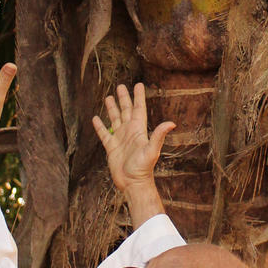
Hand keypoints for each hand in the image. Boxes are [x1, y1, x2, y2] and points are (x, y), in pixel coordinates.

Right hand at [91, 83, 173, 223]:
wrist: (132, 183)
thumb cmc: (143, 168)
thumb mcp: (151, 150)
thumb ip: (158, 136)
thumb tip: (172, 123)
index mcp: (139, 130)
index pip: (139, 108)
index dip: (138, 96)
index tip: (138, 84)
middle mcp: (129, 132)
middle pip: (126, 110)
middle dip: (124, 98)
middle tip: (120, 86)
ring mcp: (120, 139)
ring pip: (115, 119)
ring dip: (112, 109)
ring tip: (108, 98)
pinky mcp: (111, 147)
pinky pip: (104, 133)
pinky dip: (100, 126)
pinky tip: (96, 118)